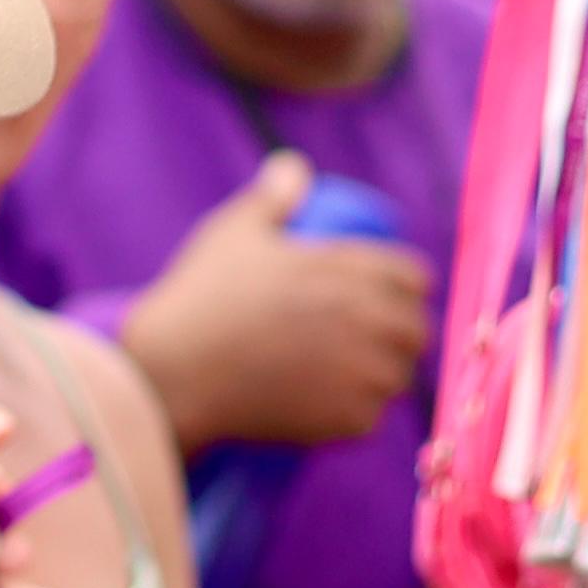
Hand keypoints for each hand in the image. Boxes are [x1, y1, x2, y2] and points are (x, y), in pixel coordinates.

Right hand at [118, 152, 431, 452]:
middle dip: (399, 334)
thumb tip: (294, 168)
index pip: (414, 278)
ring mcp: (363, 373)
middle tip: (371, 341)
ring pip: (396, 378)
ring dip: (382, 377)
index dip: (404, 287)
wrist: (173, 371)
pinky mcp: (348, 420)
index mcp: (352, 269)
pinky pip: (371, 419)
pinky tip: (336, 409)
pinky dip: (357, 417)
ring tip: (355, 378)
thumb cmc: (202, 297)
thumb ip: (271, 197)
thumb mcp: (234, 233)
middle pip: (414, 331)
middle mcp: (368, 319)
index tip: (387, 297)